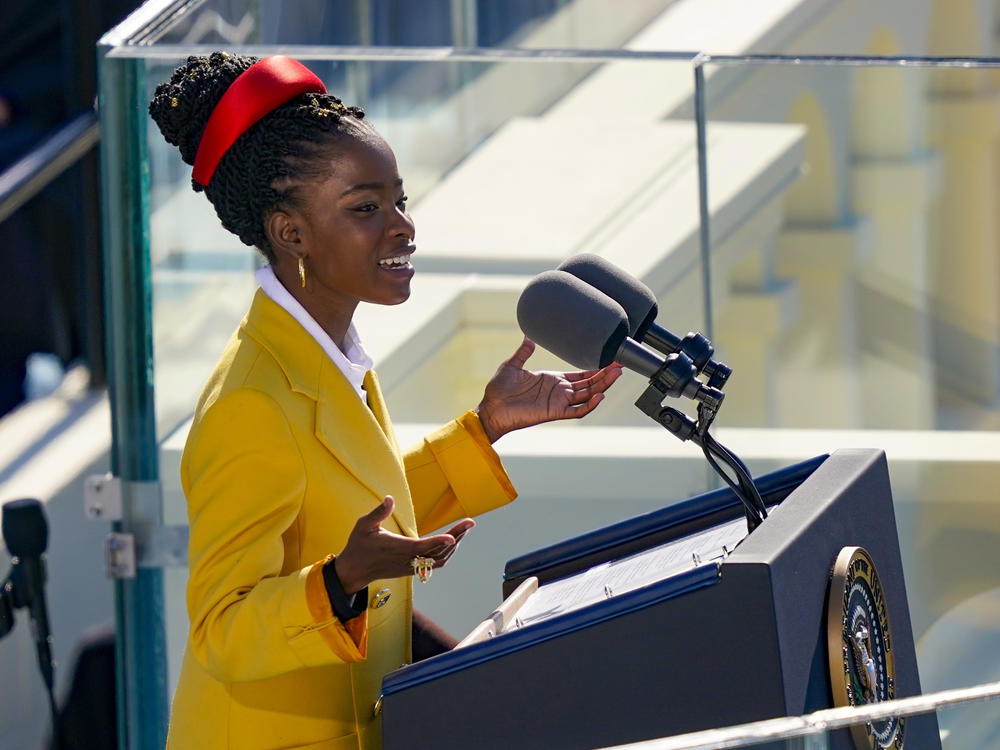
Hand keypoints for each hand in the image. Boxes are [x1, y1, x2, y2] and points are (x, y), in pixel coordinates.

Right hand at [334, 496, 474, 593]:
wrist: (354, 571)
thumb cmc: (358, 546)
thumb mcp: (363, 526)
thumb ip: (378, 512)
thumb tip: (389, 498)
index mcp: (397, 548)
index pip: (422, 546)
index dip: (438, 542)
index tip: (453, 537)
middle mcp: (408, 560)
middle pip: (437, 551)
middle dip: (456, 536)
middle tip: (470, 522)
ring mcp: (412, 567)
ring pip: (440, 559)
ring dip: (454, 545)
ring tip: (465, 529)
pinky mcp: (413, 570)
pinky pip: (436, 563)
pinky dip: (447, 553)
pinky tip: (453, 542)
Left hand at [476, 338, 621, 442]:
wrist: (490, 408)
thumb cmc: (499, 390)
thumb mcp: (512, 365)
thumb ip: (523, 352)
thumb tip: (528, 338)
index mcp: (552, 380)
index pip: (580, 375)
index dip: (595, 369)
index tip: (609, 360)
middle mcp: (559, 391)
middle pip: (589, 384)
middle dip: (605, 375)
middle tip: (620, 366)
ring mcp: (558, 402)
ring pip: (587, 395)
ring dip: (602, 386)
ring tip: (616, 375)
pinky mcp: (554, 412)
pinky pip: (576, 411)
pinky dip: (589, 405)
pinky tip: (600, 396)